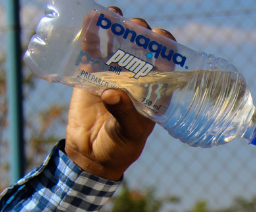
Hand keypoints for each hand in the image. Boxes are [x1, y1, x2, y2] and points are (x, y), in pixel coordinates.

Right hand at [64, 7, 176, 180]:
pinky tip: (90, 20)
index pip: (164, 63)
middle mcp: (136, 78)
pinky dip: (91, 35)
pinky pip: (92, 51)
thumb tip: (112, 91)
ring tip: (113, 14)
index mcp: (153, 91)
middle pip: (141, 48)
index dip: (165, 47)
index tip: (160, 37)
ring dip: (116, 27)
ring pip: (117, 44)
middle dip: (139, 33)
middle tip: (135, 26)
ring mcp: (113, 74)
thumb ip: (123, 113)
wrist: (91, 154)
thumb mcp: (127, 133)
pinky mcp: (91, 74)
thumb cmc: (119, 147)